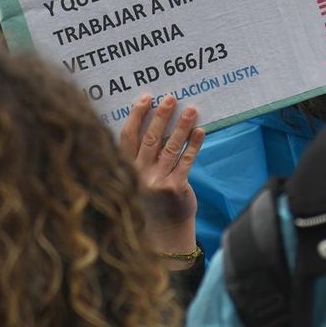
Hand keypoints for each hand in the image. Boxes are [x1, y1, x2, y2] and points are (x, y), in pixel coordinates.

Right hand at [119, 94, 203, 257]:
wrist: (165, 229)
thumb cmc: (153, 195)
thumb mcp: (139, 175)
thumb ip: (142, 153)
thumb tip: (156, 118)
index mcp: (125, 168)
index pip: (127, 136)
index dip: (136, 115)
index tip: (146, 97)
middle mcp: (139, 174)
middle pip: (150, 139)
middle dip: (160, 116)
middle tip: (170, 98)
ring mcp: (157, 181)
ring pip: (170, 148)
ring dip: (181, 126)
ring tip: (191, 110)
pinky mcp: (175, 188)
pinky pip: (186, 161)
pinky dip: (193, 145)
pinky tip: (200, 131)